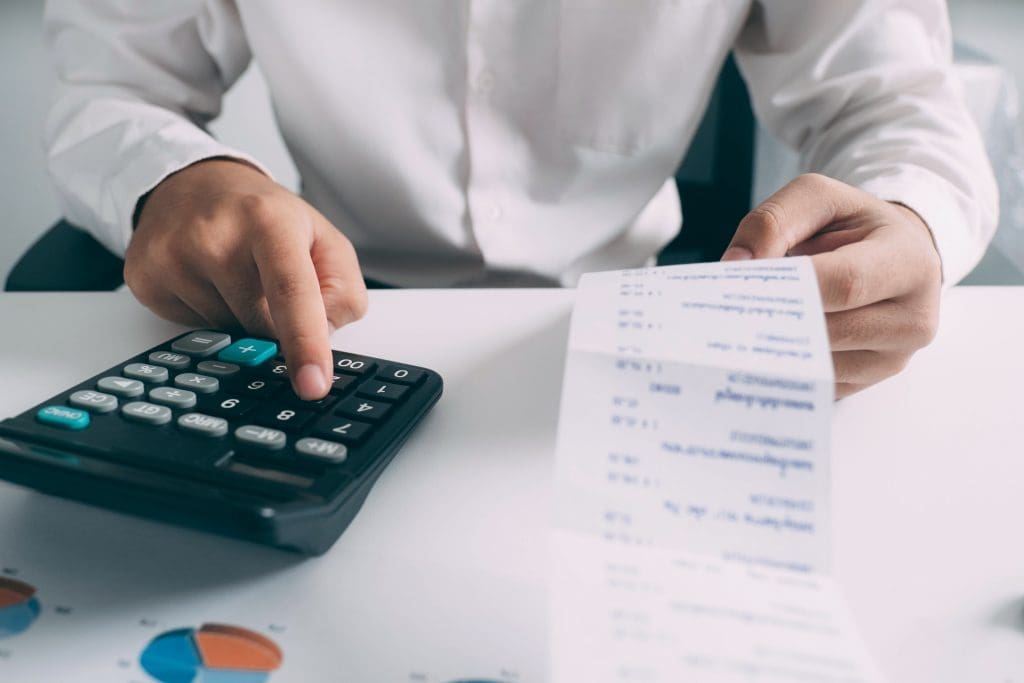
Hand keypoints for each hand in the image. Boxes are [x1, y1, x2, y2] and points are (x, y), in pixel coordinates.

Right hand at [125, 158, 367, 399]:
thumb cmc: (265, 216)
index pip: (292, 292)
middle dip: (275, 323)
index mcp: (269, 220)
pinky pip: (190, 330)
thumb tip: (321, 339)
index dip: (305, 343)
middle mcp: (215, 235)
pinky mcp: (145, 276)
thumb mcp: (324, 239)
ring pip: (224, 333)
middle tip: (267, 281)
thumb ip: (342, 292)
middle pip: (259, 325)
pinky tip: (206, 280)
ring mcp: (173, 255)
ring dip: (238, 319)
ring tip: (233, 274)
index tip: (313, 386)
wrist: (193, 183)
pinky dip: (207, 317)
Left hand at [722, 173, 941, 398]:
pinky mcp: (869, 382)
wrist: (895, 256)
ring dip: (773, 351)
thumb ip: (774, 221)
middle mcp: (914, 318)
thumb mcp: (819, 199)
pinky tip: (755, 352)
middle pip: (830, 331)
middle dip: (774, 321)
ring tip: (735, 331)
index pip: (846, 283)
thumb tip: (736, 265)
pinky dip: (781, 370)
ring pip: (820, 366)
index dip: (792, 287)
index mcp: (910, 263)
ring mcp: (894, 358)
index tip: (741, 283)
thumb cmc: (854, 226)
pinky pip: (816, 386)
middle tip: (724, 314)